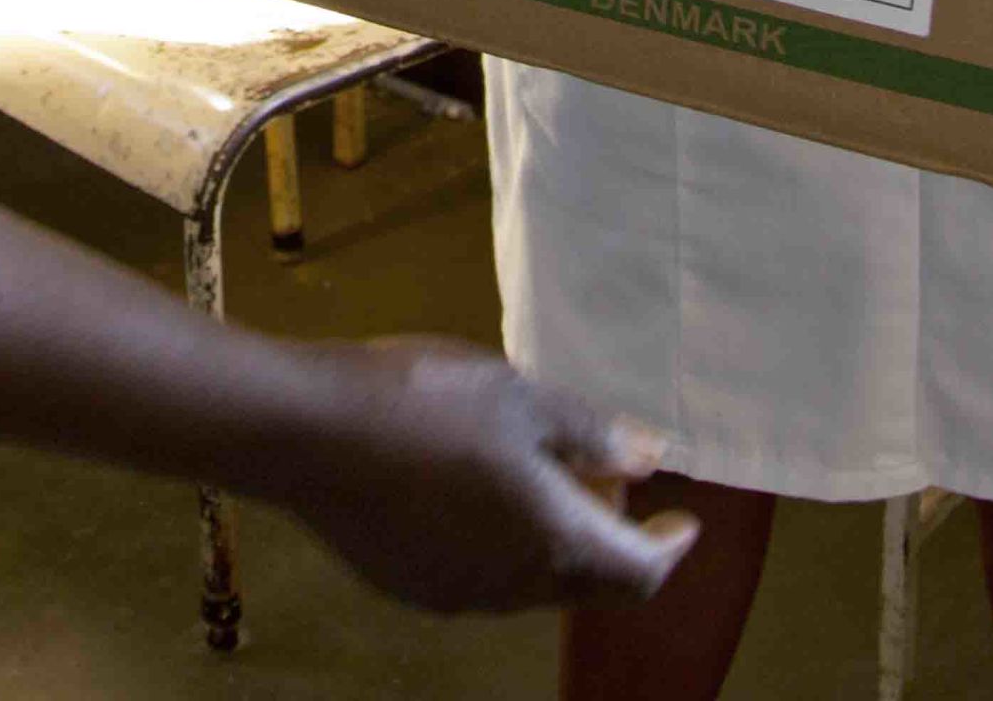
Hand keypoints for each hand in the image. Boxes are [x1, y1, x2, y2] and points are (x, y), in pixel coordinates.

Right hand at [270, 341, 695, 611]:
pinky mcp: (408, 585)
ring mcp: (455, 594)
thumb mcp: (523, 398)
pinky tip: (478, 492)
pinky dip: (504, 545)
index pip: (639, 572)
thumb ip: (593, 435)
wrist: (308, 431)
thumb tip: (653, 458)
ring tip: (544, 476)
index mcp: (554, 543)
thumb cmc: (427, 403)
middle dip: (612, 540)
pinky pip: (480, 577)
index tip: (684, 519)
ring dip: (556, 542)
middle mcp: (511, 588)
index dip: (669, 549)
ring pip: (531, 583)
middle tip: (610, 481)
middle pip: (588, 584)